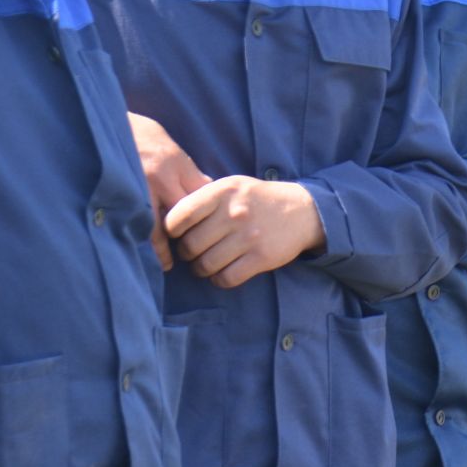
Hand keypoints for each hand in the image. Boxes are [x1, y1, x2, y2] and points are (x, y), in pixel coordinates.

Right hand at [128, 113, 210, 271]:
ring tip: (167, 264)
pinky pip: (132, 225)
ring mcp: (137, 188)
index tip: (209, 233)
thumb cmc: (139, 134)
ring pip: (157, 229)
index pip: (201, 199)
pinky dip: (140, 241)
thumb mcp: (169, 146)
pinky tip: (142, 254)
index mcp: (176, 165)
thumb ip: (188, 170)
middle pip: (183, 218)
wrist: (102, 121)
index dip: (206, 219)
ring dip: (163, 250)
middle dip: (188, 238)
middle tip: (192, 255)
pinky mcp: (118, 195)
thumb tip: (210, 187)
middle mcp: (160, 178)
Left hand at [165, 176, 324, 288]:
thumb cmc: (256, 199)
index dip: (171, 229)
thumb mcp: (231, 187)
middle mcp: (235, 213)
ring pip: (206, 265)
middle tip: (192, 253)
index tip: (176, 234)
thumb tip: (166, 218)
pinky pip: (227, 278)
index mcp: (222, 192)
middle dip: (186, 254)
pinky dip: (219, 280)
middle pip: (190, 245)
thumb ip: (202, 198)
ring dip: (201, 270)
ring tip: (204, 265)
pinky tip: (221, 273)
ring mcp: (249, 236)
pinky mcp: (261, 257)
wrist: (301, 210)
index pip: (180, 215)